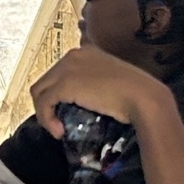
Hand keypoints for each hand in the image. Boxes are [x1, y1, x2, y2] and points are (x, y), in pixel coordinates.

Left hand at [31, 45, 169, 137]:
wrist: (144, 98)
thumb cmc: (137, 94)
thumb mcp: (112, 82)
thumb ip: (96, 83)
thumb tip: (84, 100)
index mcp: (87, 51)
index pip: (61, 70)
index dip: (59, 91)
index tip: (66, 109)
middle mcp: (73, 54)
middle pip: (46, 80)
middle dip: (48, 103)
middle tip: (59, 121)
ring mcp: (67, 68)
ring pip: (40, 91)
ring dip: (45, 113)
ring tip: (58, 129)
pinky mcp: (64, 84)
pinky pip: (44, 103)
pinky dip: (47, 119)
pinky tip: (59, 131)